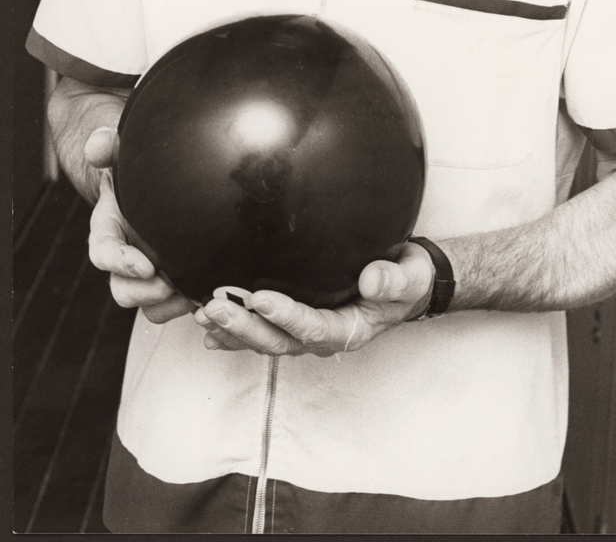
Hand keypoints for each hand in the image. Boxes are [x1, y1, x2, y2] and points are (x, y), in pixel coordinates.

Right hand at [86, 127, 193, 323]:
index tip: (145, 265)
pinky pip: (172, 308)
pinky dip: (187, 307)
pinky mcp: (170, 282)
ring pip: (149, 306)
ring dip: (169, 304)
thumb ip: (108, 146)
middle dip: (145, 292)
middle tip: (171, 284)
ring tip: (194, 292)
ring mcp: (147, 275)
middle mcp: (124, 257)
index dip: (120, 263)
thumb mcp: (123, 154)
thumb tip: (98, 144)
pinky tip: (210, 294)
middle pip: (122, 290)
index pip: (103, 252)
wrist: (157, 183)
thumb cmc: (137, 169)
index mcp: (108, 229)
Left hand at [194, 241, 434, 356]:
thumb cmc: (406, 279)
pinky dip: (233, 333)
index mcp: (350, 330)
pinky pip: (260, 333)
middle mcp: (322, 338)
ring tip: (203, 314)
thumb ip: (393, 280)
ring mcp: (305, 334)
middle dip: (245, 326)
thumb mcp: (409, 277)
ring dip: (233, 330)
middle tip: (214, 307)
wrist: (404, 283)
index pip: (314, 328)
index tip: (261, 298)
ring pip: (264, 340)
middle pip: (278, 341)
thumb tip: (371, 279)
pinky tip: (208, 327)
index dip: (287, 316)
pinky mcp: (293, 322)